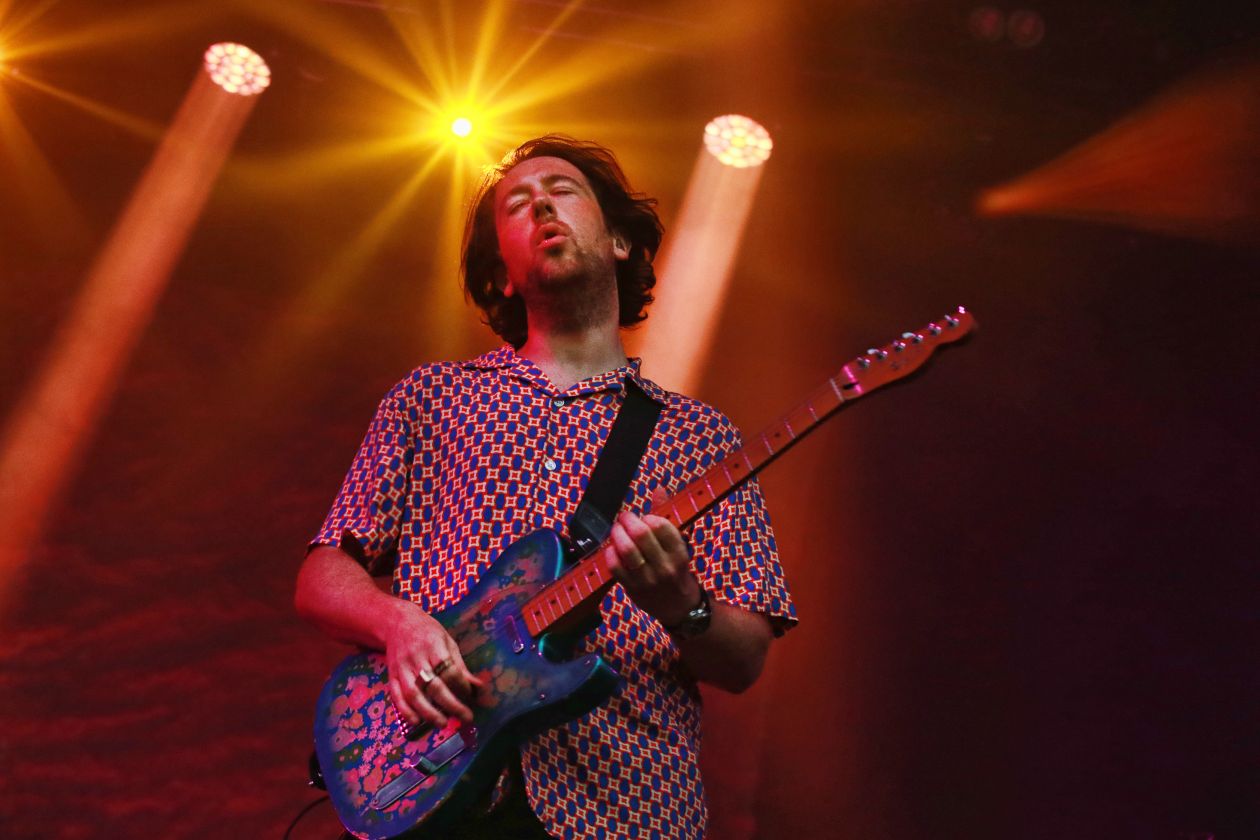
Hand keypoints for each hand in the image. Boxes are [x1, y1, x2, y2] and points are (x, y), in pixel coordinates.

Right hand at [382, 601, 483, 729]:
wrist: (397, 622)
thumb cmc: (427, 632)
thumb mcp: (447, 642)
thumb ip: (460, 666)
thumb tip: (478, 687)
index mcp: (434, 646)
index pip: (450, 671)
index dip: (462, 687)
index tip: (472, 697)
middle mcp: (416, 658)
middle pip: (434, 685)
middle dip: (451, 704)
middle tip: (465, 717)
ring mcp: (401, 668)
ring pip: (413, 693)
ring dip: (428, 712)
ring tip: (442, 723)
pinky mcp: (391, 676)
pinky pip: (396, 696)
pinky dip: (405, 711)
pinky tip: (416, 721)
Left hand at [602, 511, 700, 626]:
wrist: (680, 609)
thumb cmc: (678, 572)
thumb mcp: (679, 547)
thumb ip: (666, 519)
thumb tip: (658, 489)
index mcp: (679, 554)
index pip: (661, 526)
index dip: (647, 517)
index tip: (643, 518)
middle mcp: (665, 567)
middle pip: (640, 535)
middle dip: (628, 520)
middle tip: (624, 518)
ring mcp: (648, 580)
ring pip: (626, 550)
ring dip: (617, 534)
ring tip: (616, 530)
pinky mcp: (632, 589)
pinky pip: (615, 566)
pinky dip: (610, 553)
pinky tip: (612, 548)